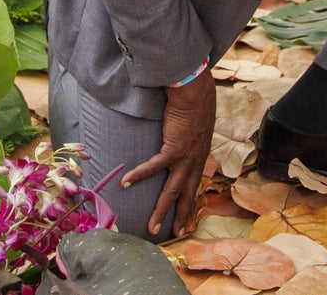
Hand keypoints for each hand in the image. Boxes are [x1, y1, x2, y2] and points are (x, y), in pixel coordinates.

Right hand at [120, 66, 215, 236]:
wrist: (195, 94)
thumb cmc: (196, 104)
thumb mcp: (199, 125)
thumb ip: (192, 135)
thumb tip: (183, 133)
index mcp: (201, 156)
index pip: (195, 183)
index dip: (190, 199)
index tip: (187, 214)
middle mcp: (195, 161)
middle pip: (187, 194)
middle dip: (181, 216)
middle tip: (176, 233)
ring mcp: (185, 158)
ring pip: (171, 191)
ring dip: (160, 210)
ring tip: (151, 227)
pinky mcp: (173, 150)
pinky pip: (153, 167)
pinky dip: (138, 175)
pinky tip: (126, 182)